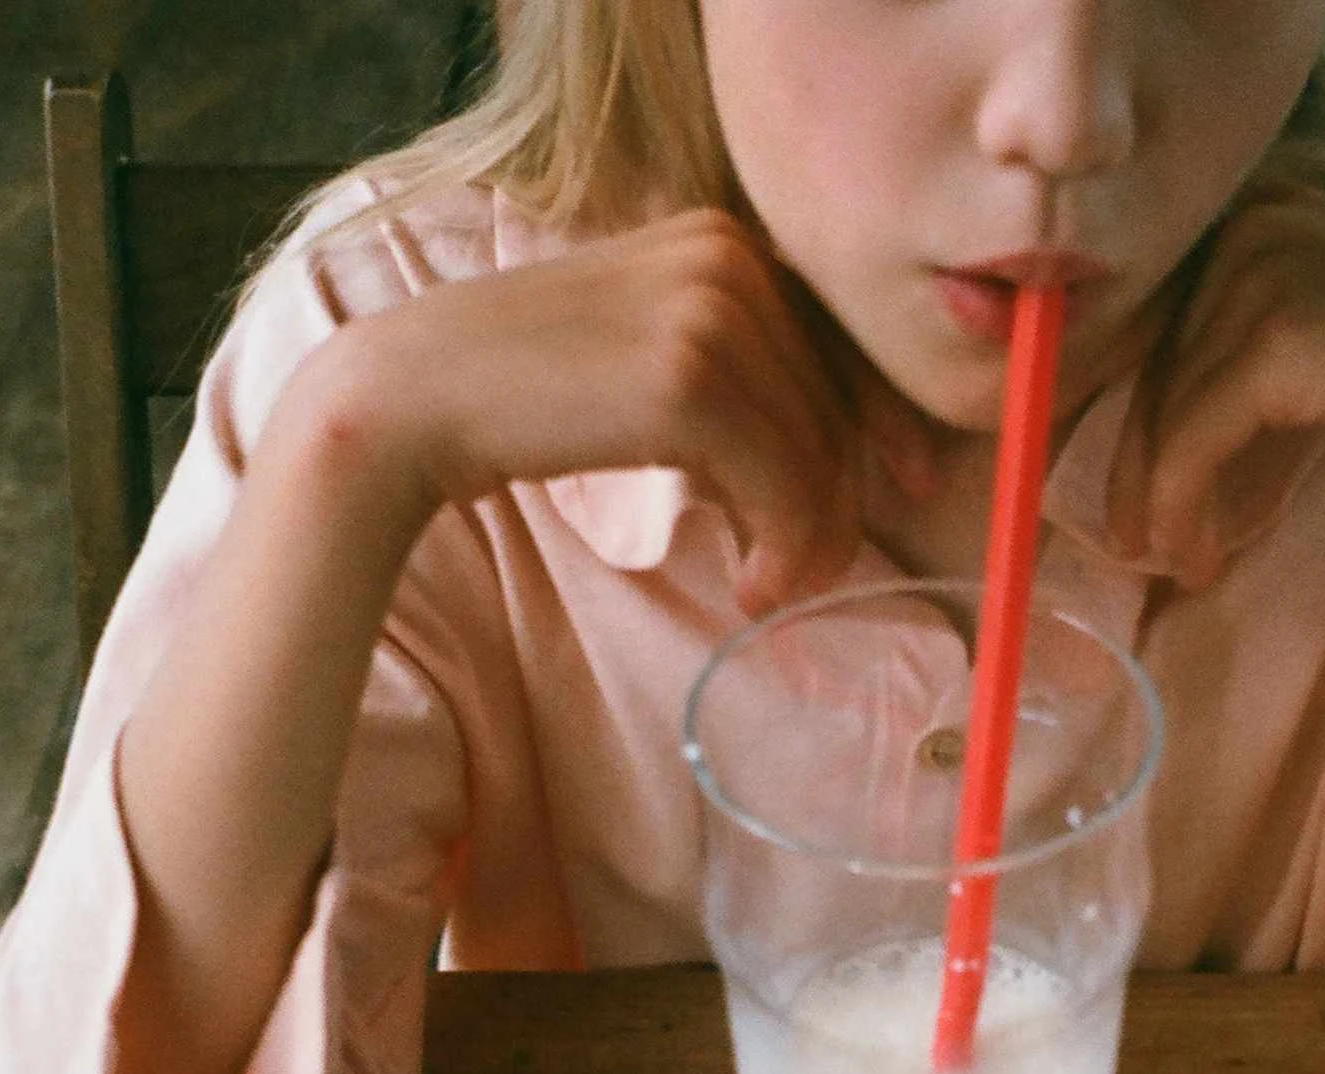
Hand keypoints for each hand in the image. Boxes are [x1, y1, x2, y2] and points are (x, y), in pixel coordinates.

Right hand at [306, 207, 936, 615]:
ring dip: (805, 541)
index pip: (837, 341)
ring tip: (762, 585)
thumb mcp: (647, 345)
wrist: (416, 396)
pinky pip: (785, 484)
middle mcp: (729, 258)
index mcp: (724, 237)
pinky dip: (782, 549)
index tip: (909, 481)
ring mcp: (711, 313)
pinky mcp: (690, 382)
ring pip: (818, 453)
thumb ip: (737, 367)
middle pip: (834, 403)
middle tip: (799, 574)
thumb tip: (845, 454)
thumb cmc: (529, 392)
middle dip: (834, 501)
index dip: (883, 420)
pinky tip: (746, 583)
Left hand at [1103, 182, 1324, 588]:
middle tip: (1134, 537)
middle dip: (1141, 459)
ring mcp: (1259, 280)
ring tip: (1172, 560)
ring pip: (1167, 410)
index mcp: (1268, 206)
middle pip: (1161, 362)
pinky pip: (1190, 444)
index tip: (1142, 477)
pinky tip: (1198, 557)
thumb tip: (1198, 410)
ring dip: (1160, 499)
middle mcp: (1253, 227)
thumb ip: (1277, 333)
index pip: (1174, 317)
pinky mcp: (1273, 347)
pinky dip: (1182, 509)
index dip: (1147, 404)